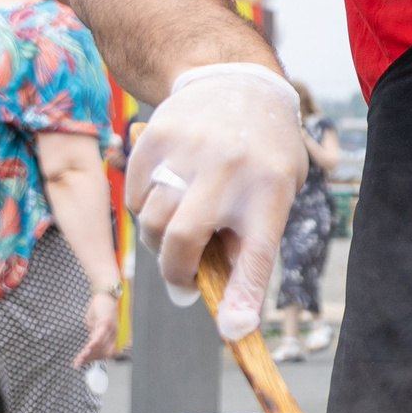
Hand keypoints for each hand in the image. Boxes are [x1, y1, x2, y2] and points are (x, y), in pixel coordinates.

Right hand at [77, 287, 119, 367]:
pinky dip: (93, 344)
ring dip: (90, 355)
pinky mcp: (106, 322)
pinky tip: (86, 349)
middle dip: (90, 360)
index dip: (94, 359)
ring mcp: (111, 329)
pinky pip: (100, 337)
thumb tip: (89, 345)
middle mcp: (113, 334)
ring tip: (79, 359)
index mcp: (111, 335)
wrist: (106, 293)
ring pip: (102, 347)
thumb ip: (93, 334)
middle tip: (78, 362)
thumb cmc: (101, 307)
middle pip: (104, 353)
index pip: (104, 352)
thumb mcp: (95, 323)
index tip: (82, 363)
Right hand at [125, 67, 304, 342]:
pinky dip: (143, 207)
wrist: (236, 82)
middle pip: (183, 240)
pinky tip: (166, 192)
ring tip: (180, 226)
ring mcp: (189, 150)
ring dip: (158, 238)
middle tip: (185, 280)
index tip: (233, 331)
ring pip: (151, 221)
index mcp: (271, 190)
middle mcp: (230, 169)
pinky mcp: (156, 137)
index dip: (244, 297)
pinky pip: (133, 196)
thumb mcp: (278, 191)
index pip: (256, 254)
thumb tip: (224, 306)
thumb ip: (250, 240)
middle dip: (177, 272)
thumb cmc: (262, 152)